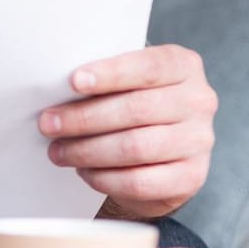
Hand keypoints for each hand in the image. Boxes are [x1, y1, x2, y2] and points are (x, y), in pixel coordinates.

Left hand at [38, 43, 217, 220]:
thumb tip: (55, 88)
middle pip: (137, 109)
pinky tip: (84, 171)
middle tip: (48, 124)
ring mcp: (200, 141)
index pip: (148, 67)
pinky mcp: (192, 177)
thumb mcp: (126, 82)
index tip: (74, 82)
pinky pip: (140, 181)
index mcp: (183, 65)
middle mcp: (199, 101)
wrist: (161, 153)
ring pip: (136, 147)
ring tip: (58, 151)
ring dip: (87, 150)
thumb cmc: (133, 105)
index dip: (110, 74)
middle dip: (84, 118)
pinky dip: (104, 177)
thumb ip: (103, 79)